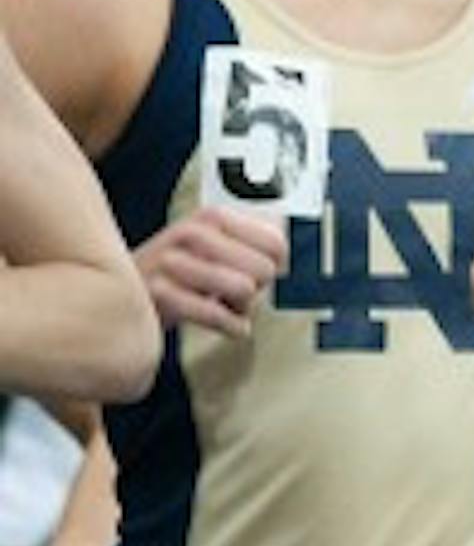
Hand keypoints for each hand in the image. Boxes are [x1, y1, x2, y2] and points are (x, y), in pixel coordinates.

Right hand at [138, 208, 288, 337]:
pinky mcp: (160, 295)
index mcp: (209, 217)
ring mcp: (173, 263)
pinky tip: (231, 326)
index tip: (264, 271)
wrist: (118, 294)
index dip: (276, 263)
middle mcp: (190, 233)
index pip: (275, 240)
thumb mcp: (211, 245)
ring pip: (243, 290)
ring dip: (243, 308)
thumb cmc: (176, 274)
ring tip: (230, 307)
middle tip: (240, 293)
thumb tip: (283, 226)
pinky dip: (232, 327)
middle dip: (258, 288)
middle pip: (263, 268)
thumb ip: (250, 237)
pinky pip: (218, 315)